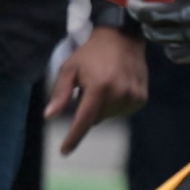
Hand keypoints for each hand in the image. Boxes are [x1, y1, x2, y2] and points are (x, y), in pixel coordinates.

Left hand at [48, 28, 146, 155]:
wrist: (122, 37)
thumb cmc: (90, 53)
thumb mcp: (70, 68)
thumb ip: (60, 93)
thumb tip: (49, 116)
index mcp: (99, 87)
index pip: (84, 120)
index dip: (73, 137)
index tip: (64, 151)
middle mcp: (119, 94)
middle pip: (96, 118)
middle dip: (88, 108)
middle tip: (90, 85)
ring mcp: (133, 97)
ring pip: (109, 116)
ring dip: (102, 106)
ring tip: (104, 82)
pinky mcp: (141, 98)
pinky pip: (122, 112)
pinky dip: (115, 104)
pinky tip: (115, 86)